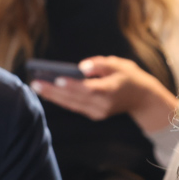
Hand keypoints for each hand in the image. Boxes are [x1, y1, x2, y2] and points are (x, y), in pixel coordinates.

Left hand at [30, 55, 178, 133]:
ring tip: (37, 87)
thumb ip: (100, 64)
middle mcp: (105, 104)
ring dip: (54, 96)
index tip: (58, 79)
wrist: (143, 99)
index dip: (74, 85)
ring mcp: (100, 112)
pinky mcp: (96, 115)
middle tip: (35, 83)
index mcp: (112, 90)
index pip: (90, 89)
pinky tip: (48, 92)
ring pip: (73, 104)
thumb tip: (81, 67)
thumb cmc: (129, 77)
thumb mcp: (119, 64)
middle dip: (55, 90)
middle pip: (76, 98)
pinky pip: (75, 107)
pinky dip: (61, 100)